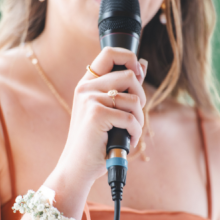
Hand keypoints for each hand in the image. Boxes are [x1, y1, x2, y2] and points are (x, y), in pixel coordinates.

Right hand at [55, 47, 147, 190]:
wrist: (78, 167)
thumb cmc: (95, 141)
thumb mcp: (107, 111)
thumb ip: (121, 89)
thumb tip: (142, 65)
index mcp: (87, 84)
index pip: (110, 53)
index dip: (130, 58)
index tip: (138, 74)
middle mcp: (86, 88)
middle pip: (129, 76)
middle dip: (141, 98)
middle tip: (134, 116)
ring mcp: (90, 99)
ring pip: (134, 99)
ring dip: (139, 120)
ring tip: (128, 133)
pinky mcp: (96, 114)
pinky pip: (130, 118)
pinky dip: (134, 132)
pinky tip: (127, 141)